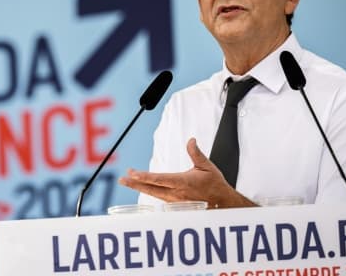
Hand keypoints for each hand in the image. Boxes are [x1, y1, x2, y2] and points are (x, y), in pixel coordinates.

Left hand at [118, 138, 256, 208]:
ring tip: (128, 182)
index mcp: (182, 182)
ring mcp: (175, 201)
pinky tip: (142, 188)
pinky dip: (149, 192)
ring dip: (140, 187)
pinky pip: (159, 199)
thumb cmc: (215, 185)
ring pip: (153, 194)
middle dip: (135, 183)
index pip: (158, 179)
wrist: (223, 204)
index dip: (144, 176)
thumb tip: (190, 140)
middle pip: (151, 189)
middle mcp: (176, 193)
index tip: (132, 173)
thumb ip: (196, 153)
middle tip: (122, 179)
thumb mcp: (207, 166)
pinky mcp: (176, 205)